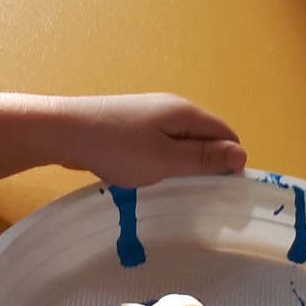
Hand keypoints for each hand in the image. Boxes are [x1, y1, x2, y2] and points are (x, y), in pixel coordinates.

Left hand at [58, 92, 246, 187]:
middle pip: (205, 139)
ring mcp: (151, 117)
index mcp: (186, 112)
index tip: (220, 193)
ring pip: (181, 145)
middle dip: (205, 166)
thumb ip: (202, 158)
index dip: (229, 162)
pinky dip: (160, 163)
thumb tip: (241, 154)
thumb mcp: (165, 159)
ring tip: (168, 189)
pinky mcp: (133, 127)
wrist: (63, 131)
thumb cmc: (116, 147)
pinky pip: (160, 147)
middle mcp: (172, 110)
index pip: (227, 135)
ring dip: (180, 167)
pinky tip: (146, 178)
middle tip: (193, 196)